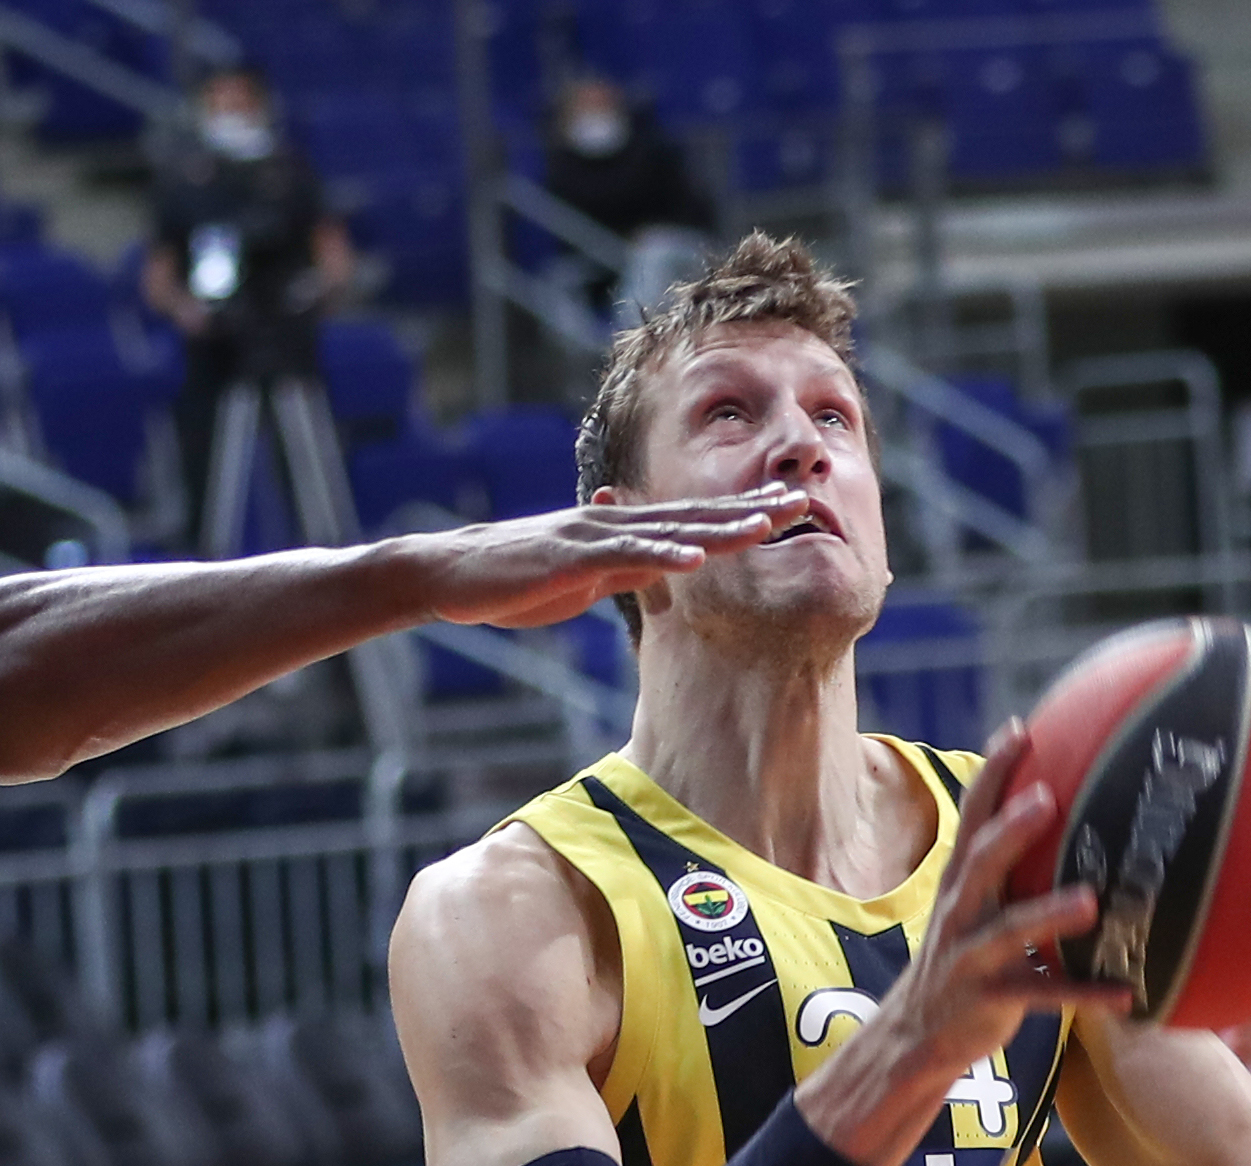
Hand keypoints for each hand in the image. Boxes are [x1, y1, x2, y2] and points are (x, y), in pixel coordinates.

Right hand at [418, 486, 805, 630]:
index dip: (740, 512)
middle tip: (803, 499)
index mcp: (619, 531)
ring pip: (668, 530)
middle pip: (694, 515)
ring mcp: (591, 536)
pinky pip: (623, 557)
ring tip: (769, 525)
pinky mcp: (569, 557)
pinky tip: (697, 559)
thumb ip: (620, 569)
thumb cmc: (510, 580)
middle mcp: (612, 522)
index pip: (691, 520)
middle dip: (749, 509)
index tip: (787, 507)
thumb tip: (660, 568)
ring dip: (719, 528)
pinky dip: (661, 556)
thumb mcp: (579, 576)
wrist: (447, 576)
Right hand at [792, 719, 1129, 1165]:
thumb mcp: (975, 907)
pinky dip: (1085, 995)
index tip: (1019, 729)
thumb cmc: (964, 958)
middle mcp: (961, 912)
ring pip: (1010, 931)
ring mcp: (972, 957)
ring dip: (1050, 914)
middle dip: (1011, 829)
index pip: (973, 815)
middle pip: (982, 861)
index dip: (993, 772)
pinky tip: (1127, 994)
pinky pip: (1043, 996)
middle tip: (1047, 799)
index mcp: (961, 882)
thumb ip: (1011, 868)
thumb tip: (1069, 819)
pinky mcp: (989, 1001)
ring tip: (1091, 901)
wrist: (917, 1034)